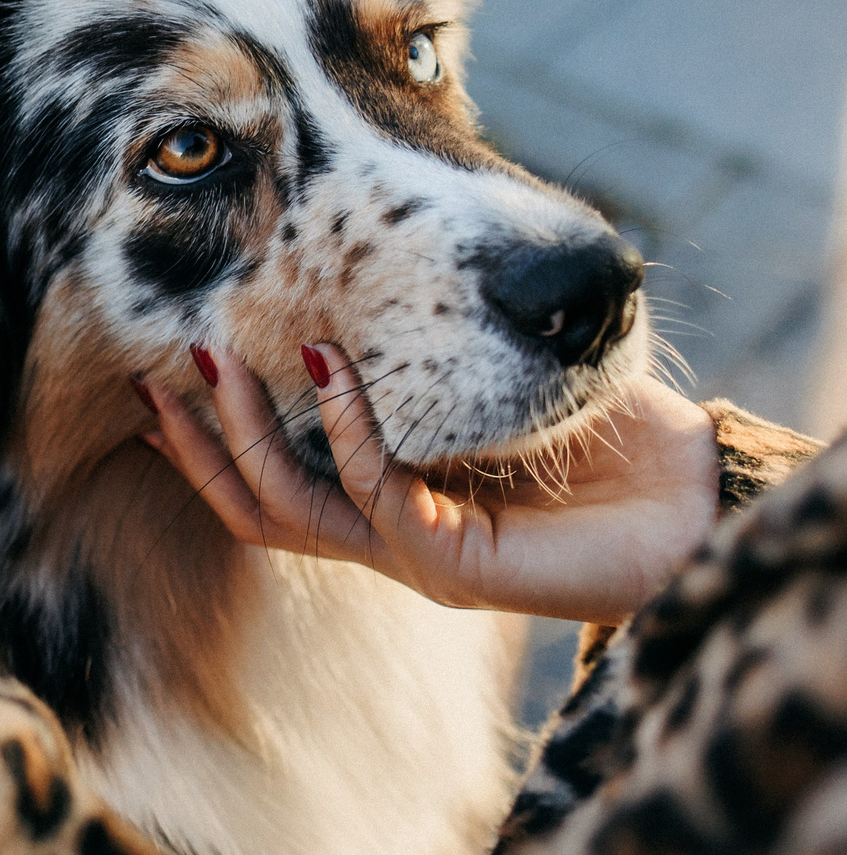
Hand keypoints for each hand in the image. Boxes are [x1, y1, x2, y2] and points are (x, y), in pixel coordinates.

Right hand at [138, 343, 717, 624]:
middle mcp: (388, 540)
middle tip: (154, 377)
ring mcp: (413, 555)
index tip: (157, 393)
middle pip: (252, 508)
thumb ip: (437, 362)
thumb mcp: (501, 390)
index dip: (206, 447)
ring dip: (243, 432)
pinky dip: (344, 424)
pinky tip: (331, 365)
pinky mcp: (451, 563)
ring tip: (217, 364)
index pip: (268, 489)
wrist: (700, 506)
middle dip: (195, 442)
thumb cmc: (615, 448)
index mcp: (390, 510)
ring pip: (287, 507)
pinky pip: (372, 492)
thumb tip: (368, 292)